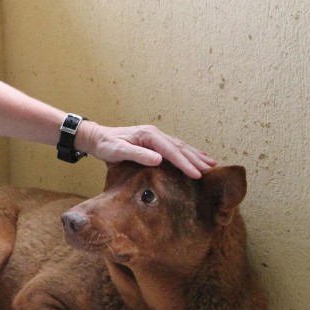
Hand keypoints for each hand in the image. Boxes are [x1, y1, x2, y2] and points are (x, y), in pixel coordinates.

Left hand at [78, 122, 215, 177]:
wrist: (98, 138)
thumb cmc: (106, 145)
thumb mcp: (118, 151)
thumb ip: (138, 155)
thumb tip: (159, 159)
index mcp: (149, 136)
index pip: (171, 151)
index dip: (185, 163)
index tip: (197, 174)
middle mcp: (155, 134)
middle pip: (180, 148)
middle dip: (196, 160)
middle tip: (211, 171)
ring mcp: (155, 137)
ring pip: (180, 147)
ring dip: (195, 156)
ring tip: (211, 164)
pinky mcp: (154, 142)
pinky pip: (175, 147)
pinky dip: (188, 153)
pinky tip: (196, 156)